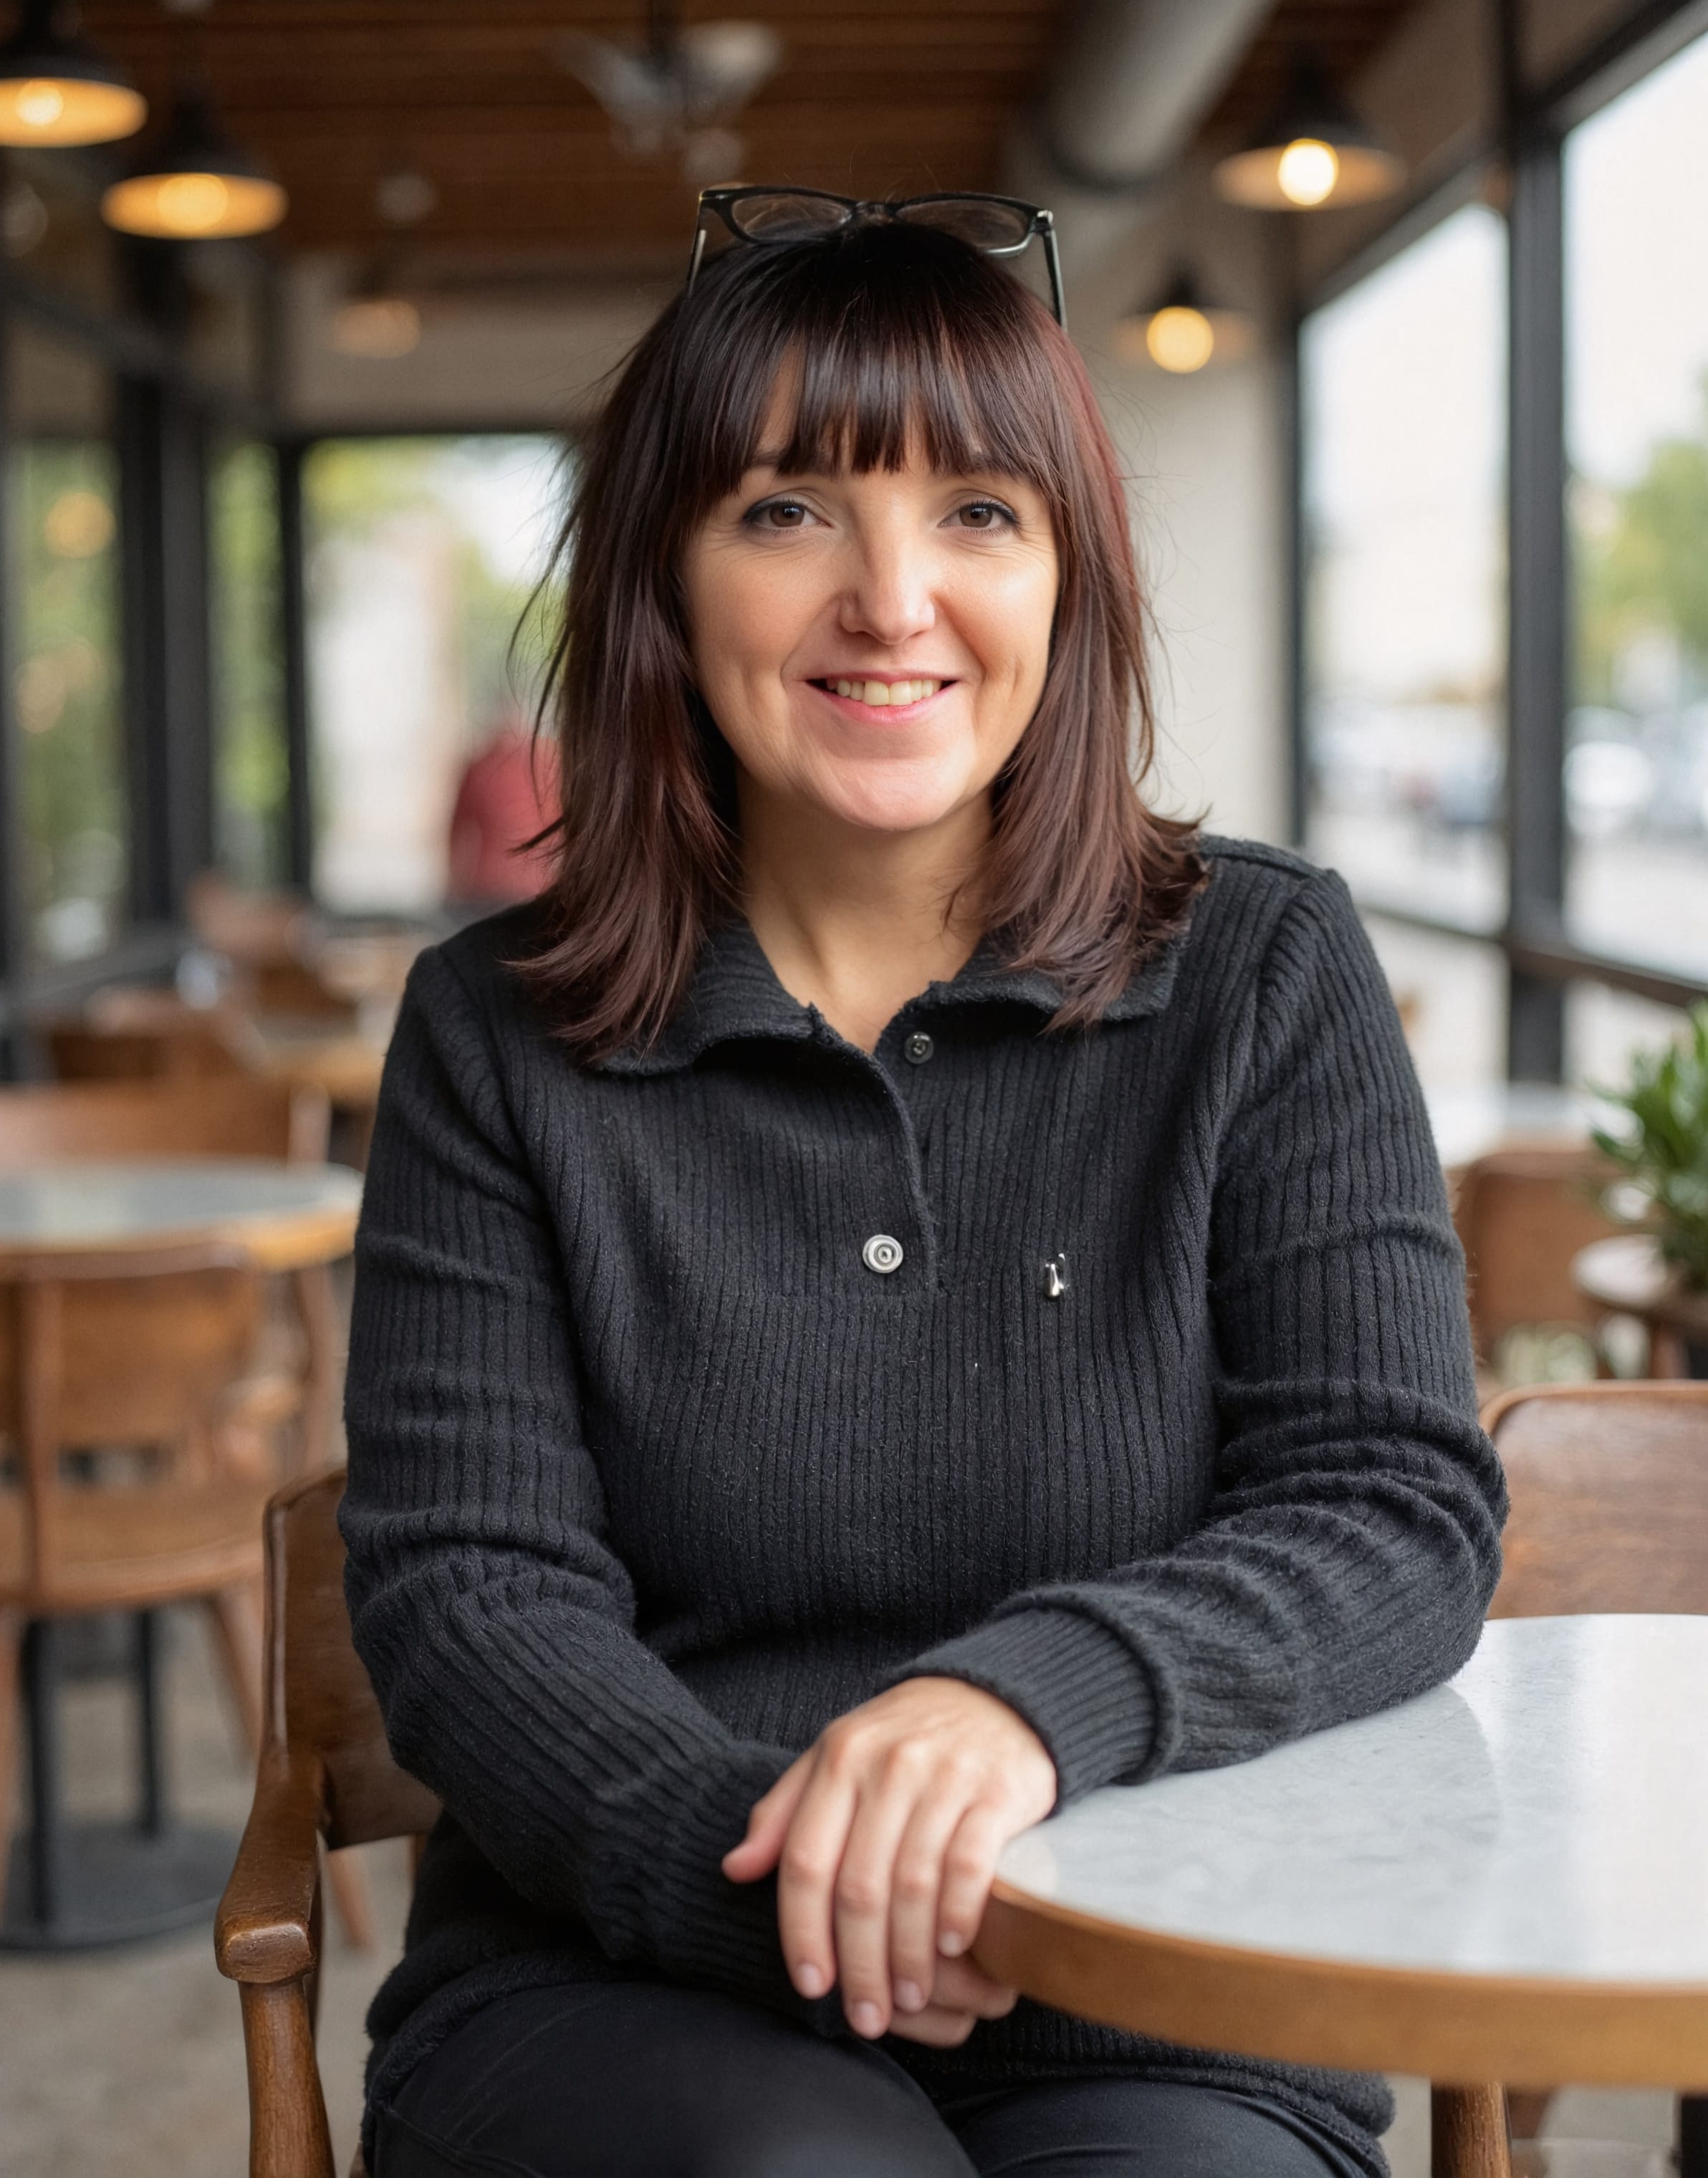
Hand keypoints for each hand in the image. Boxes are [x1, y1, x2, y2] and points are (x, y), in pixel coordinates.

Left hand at [721, 1676, 1056, 2041]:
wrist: (992, 1697)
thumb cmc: (901, 1743)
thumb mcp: (834, 1759)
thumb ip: (784, 1813)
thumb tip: (734, 1870)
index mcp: (840, 1758)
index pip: (806, 1860)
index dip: (802, 1932)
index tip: (810, 1986)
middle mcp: (890, 1764)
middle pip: (859, 1885)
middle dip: (859, 1964)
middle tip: (866, 2015)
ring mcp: (946, 1776)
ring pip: (913, 1884)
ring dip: (908, 1955)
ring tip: (908, 1996)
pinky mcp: (998, 1791)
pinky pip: (970, 1864)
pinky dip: (958, 1913)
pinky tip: (954, 1948)